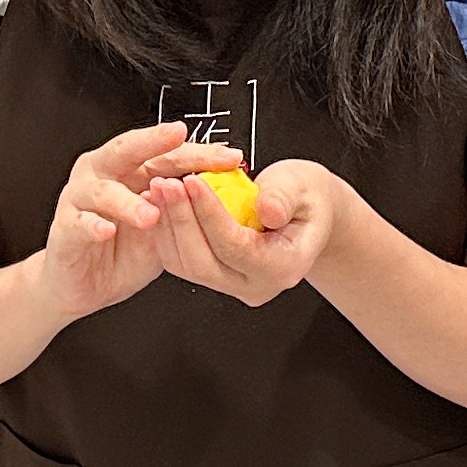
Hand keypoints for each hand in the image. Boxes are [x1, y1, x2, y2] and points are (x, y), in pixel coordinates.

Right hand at [31, 122, 232, 321]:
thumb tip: (225, 197)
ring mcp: (78, 200)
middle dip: (154, 142)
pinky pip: (78, 224)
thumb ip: (180, 209)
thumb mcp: (162, 228)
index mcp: (128, 170)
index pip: (165, 154)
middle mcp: (101, 176)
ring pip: (102, 190)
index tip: (228, 157)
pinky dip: (93, 226)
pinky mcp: (64, 230)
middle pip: (127, 151)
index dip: (197, 153)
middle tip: (178, 137)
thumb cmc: (121, 251)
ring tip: (152, 214)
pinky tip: (107, 230)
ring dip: (128, 200)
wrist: (82, 285)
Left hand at [152, 158, 342, 304]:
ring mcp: (234, 285)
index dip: (210, 213)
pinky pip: (182, 261)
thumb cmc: (307, 198)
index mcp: (284, 266)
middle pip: (204, 263)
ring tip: (159, 188)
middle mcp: (257, 285)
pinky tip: (161, 203)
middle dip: (181, 220)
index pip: (236, 246)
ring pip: (187, 266)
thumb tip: (267, 209)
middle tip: (166, 183)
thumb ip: (284, 196)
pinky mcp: (216, 276)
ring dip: (168, 225)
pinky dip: (168, 232)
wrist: (306, 213)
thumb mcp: (303, 186)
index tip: (192, 181)